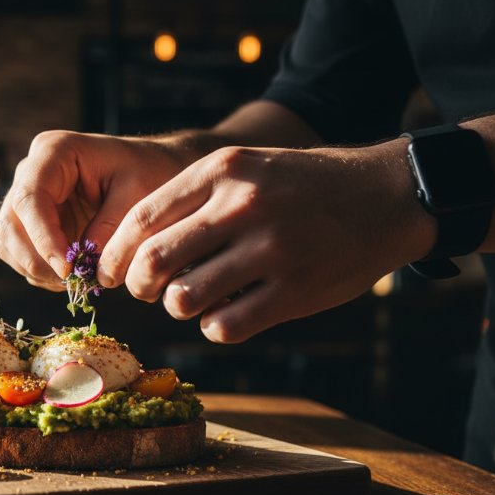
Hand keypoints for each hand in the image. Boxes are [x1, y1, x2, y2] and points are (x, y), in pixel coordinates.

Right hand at [0, 131, 199, 289]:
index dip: (43, 239)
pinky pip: (19, 254)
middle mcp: (31, 172)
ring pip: (9, 242)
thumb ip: (112, 227)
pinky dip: (40, 272)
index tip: (68, 269)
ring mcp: (27, 198)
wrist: (152, 171)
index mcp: (54, 152)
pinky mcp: (31, 223)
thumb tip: (85, 266)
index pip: (30, 199)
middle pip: (11, 223)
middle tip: (73, 282)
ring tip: (77, 279)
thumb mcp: (140, 194)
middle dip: (37, 260)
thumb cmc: (148, 173)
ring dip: (37, 269)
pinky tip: (71, 275)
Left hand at [99, 140, 435, 342]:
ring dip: (179, 308)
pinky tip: (227, 314)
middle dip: (139, 286)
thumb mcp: (245, 168)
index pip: (141, 218)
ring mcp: (271, 249)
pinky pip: (224, 326)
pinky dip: (215, 327)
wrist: (383, 195)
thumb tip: (130, 249)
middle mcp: (242, 206)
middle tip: (148, 292)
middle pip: (154, 263)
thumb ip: (191, 198)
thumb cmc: (298, 187)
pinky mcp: (295, 290)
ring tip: (196, 299)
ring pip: (184, 300)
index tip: (110, 272)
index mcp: (222, 171)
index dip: (115, 254)